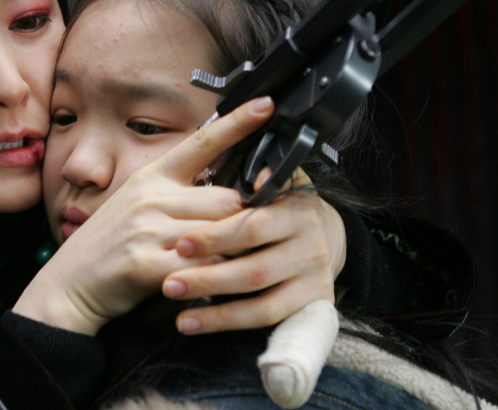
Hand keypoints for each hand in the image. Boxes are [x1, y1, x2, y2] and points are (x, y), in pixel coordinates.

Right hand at [13, 97, 275, 334]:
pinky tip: (210, 285)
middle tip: (251, 241)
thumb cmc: (112, 247)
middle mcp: (151, 196)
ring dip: (231, 254)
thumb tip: (228, 194)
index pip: (202, 142)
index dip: (237, 123)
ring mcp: (146, 228)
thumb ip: (179, 196)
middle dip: (244, 222)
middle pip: (227, 200)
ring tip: (231, 267)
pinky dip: (213, 278)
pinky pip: (200, 267)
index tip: (267, 105)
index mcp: (153, 176)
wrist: (68, 285)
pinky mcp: (145, 263)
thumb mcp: (140, 206)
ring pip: (219, 234)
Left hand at [160, 167, 346, 333]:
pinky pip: (265, 317)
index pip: (254, 226)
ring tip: (174, 300)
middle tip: (169, 283)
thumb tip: (257, 176)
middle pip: (255, 268)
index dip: (216, 236)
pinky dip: (225, 321)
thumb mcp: (279, 181)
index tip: (181, 244)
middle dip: (208, 277)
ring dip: (212, 306)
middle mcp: (312, 246)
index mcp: (299, 211)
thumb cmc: (284, 207)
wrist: (328, 236)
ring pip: (259, 298)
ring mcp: (314, 278)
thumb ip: (264, 173)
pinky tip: (190, 323)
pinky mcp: (313, 304)